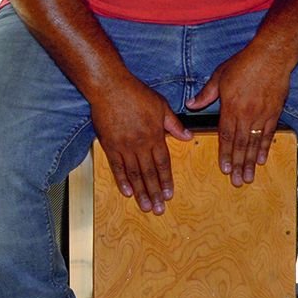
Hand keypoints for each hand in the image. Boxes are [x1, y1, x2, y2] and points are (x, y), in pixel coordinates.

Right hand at [89, 75, 188, 214]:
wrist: (110, 87)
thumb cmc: (136, 93)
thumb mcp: (161, 106)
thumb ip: (174, 124)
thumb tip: (188, 136)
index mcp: (155, 136)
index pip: (163, 164)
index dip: (166, 180)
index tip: (169, 194)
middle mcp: (140, 144)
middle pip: (149, 174)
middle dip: (155, 193)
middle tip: (158, 209)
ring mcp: (124, 146)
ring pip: (134, 174)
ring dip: (140, 192)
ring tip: (145, 206)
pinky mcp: (109, 145)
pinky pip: (116, 166)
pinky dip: (121, 180)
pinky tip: (126, 191)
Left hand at [189, 42, 293, 187]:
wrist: (271, 56)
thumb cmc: (244, 63)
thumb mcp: (219, 76)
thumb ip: (205, 94)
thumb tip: (191, 105)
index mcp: (230, 107)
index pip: (226, 135)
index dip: (225, 153)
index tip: (224, 168)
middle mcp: (246, 114)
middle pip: (240, 144)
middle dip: (238, 164)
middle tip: (237, 181)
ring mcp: (262, 114)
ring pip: (254, 143)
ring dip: (251, 162)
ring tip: (249, 177)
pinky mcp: (275, 112)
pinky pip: (268, 134)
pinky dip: (265, 148)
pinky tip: (263, 159)